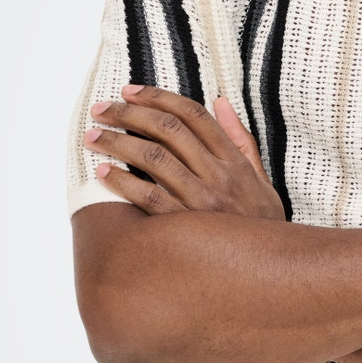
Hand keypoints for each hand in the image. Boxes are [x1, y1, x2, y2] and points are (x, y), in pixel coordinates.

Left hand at [85, 84, 285, 218]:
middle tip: (101, 109)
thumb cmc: (260, 224)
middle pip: (168, 129)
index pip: (193, 115)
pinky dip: (122, 182)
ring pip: (153, 157)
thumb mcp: (260, 178)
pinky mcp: (186, 227)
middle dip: (129, 113)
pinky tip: (103, 172)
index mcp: (234, 160)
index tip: (129, 91)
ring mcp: (202, 201)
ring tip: (93, 136)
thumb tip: (220, 101)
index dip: (158, 97)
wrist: (268, 270)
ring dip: (117, 142)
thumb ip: (240, 139)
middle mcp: (218, 175)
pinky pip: (148, 198)